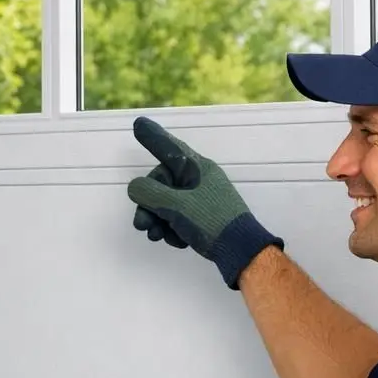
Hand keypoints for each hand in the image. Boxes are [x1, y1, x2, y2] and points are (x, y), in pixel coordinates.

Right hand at [126, 115, 281, 288]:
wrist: (242, 252)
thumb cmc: (212, 222)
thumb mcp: (177, 206)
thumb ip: (150, 193)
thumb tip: (135, 186)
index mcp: (198, 168)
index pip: (169, 148)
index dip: (152, 137)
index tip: (138, 124)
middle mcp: (199, 180)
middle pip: (162, 184)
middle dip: (148, 205)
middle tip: (141, 225)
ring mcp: (201, 200)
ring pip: (167, 204)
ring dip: (158, 220)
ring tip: (156, 236)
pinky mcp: (203, 219)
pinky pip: (178, 218)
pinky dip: (173, 229)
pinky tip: (178, 241)